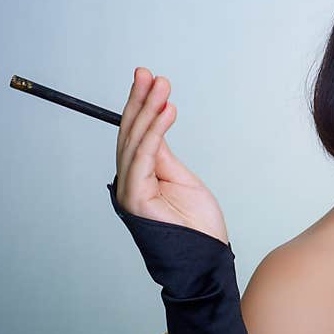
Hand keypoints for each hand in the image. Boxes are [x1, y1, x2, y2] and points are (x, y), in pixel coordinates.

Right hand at [114, 67, 229, 245]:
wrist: (204, 260)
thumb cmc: (196, 226)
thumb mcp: (181, 180)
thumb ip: (162, 154)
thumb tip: (155, 123)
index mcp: (139, 177)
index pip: (136, 134)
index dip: (140, 105)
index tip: (148, 78)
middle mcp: (129, 182)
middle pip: (130, 134)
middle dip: (139, 100)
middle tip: (148, 73)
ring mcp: (130, 191)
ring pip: (135, 142)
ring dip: (148, 110)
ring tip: (162, 86)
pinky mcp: (136, 200)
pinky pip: (144, 158)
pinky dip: (155, 133)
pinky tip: (166, 112)